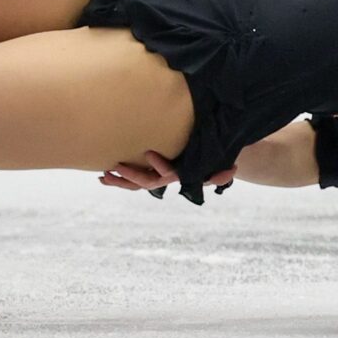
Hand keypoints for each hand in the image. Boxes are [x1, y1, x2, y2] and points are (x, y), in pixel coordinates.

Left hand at [98, 151, 233, 196]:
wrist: (209, 156)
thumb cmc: (212, 155)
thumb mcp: (219, 163)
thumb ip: (222, 171)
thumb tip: (234, 171)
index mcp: (182, 173)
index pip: (169, 172)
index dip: (159, 165)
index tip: (148, 153)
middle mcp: (168, 178)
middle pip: (148, 182)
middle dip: (131, 175)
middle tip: (116, 167)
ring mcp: (158, 176)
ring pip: (137, 184)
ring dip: (120, 182)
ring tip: (103, 177)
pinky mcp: (150, 172)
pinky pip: (133, 181)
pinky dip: (118, 180)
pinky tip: (103, 176)